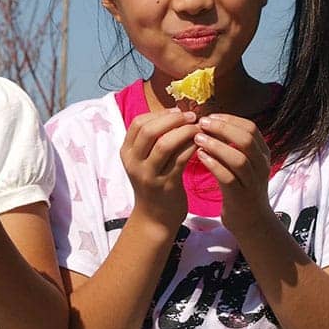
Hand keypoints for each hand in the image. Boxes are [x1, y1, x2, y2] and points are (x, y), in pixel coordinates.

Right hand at [121, 108, 199, 230]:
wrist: (155, 217)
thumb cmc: (154, 184)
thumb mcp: (145, 161)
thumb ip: (153, 140)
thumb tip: (177, 113)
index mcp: (126, 153)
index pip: (138, 123)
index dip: (159, 113)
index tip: (178, 111)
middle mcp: (134, 162)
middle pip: (150, 131)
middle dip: (173, 119)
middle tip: (192, 117)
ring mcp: (148, 175)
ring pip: (165, 144)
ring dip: (185, 132)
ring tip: (199, 128)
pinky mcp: (166, 185)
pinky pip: (180, 159)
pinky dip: (192, 147)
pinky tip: (201, 144)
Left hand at [194, 114, 278, 235]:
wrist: (252, 222)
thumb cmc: (241, 188)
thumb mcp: (242, 164)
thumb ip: (232, 145)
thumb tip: (210, 123)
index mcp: (262, 154)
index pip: (250, 128)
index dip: (229, 119)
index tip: (209, 116)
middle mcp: (261, 166)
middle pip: (246, 139)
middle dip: (222, 128)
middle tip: (201, 124)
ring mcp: (253, 182)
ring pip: (239, 159)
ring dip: (216, 146)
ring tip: (197, 139)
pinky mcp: (241, 197)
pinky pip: (228, 178)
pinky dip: (214, 165)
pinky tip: (200, 157)